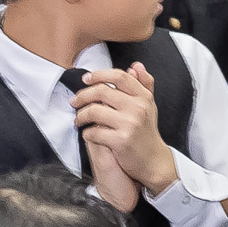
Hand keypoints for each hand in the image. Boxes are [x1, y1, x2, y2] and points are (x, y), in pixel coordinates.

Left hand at [72, 63, 178, 196]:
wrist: (152, 160)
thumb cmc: (147, 132)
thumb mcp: (149, 105)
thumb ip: (144, 84)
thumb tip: (135, 66)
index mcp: (143, 97)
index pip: (119, 76)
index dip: (99, 74)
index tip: (86, 78)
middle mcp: (138, 108)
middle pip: (102, 91)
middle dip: (83, 95)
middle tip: (75, 101)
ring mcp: (129, 124)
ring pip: (94, 111)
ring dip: (81, 115)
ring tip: (79, 119)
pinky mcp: (120, 141)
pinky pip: (94, 132)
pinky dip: (87, 133)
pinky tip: (88, 134)